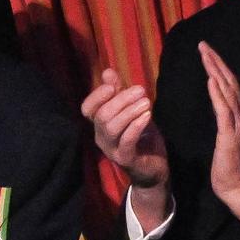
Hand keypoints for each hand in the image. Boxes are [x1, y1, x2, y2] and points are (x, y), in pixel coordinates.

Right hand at [80, 67, 170, 192]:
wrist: (153, 167)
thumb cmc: (141, 137)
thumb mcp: (131, 111)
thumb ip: (119, 93)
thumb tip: (107, 72)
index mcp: (99, 125)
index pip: (87, 109)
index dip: (97, 96)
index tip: (113, 85)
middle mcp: (101, 137)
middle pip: (102, 115)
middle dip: (121, 99)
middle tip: (141, 90)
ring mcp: (111, 149)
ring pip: (112, 127)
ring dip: (130, 112)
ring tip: (146, 103)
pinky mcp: (125, 159)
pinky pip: (126, 141)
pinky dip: (136, 126)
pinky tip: (147, 116)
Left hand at [200, 43, 239, 237]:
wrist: (239, 187)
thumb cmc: (229, 166)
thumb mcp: (225, 137)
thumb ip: (224, 119)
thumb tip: (216, 103)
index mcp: (239, 115)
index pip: (229, 85)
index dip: (218, 67)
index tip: (206, 52)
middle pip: (229, 82)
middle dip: (216, 62)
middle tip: (203, 45)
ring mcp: (238, 124)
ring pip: (227, 91)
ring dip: (216, 71)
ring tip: (206, 55)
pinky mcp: (230, 136)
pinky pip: (224, 111)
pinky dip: (218, 94)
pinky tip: (211, 80)